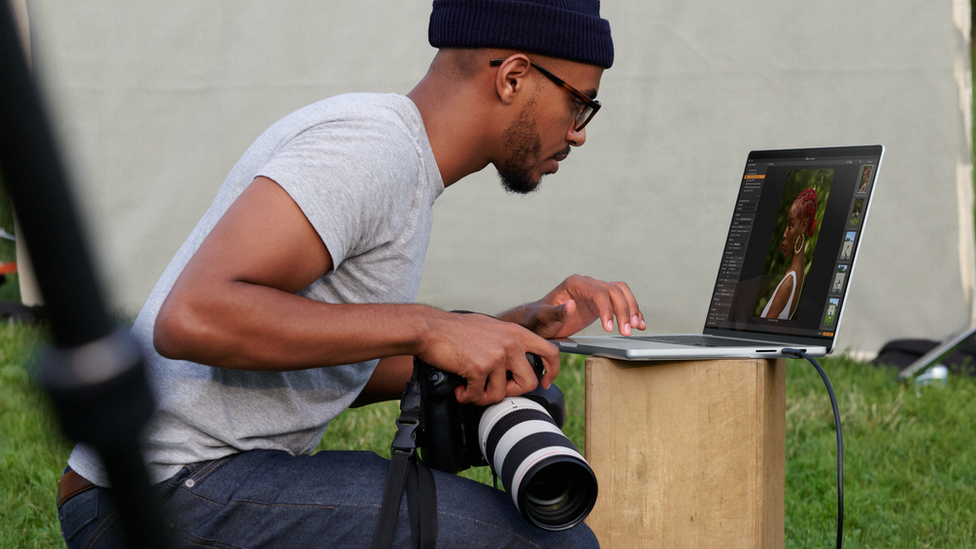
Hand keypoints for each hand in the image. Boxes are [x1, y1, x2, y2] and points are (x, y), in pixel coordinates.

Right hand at [416, 311, 559, 405]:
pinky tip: (459, 388)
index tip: (543, 382)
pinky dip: (466, 397)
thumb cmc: (455, 330)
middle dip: (510, 392)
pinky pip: (478, 395)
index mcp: (515, 333)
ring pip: (500, 394)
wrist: (429, 328)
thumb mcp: (490, 329)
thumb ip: (507, 343)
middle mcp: (510, 343)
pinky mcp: (480, 367)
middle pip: (528, 382)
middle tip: (491, 389)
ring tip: (469, 388)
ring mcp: (496, 355)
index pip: (550, 351)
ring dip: (482, 397)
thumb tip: (515, 366)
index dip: (552, 371)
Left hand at [498, 274, 644, 338]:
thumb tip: (571, 304)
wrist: (539, 322)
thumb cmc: (538, 319)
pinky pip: (621, 301)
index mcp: (574, 283)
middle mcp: (587, 284)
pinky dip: (631, 311)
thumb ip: (556, 312)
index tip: (609, 328)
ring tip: (636, 327)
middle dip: (623, 311)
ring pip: (621, 293)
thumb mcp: (544, 318)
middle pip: (614, 291)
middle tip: (626, 332)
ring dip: (631, 309)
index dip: (607, 309)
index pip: (599, 292)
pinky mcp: (600, 302)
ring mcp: (595, 292)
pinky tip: (638, 324)